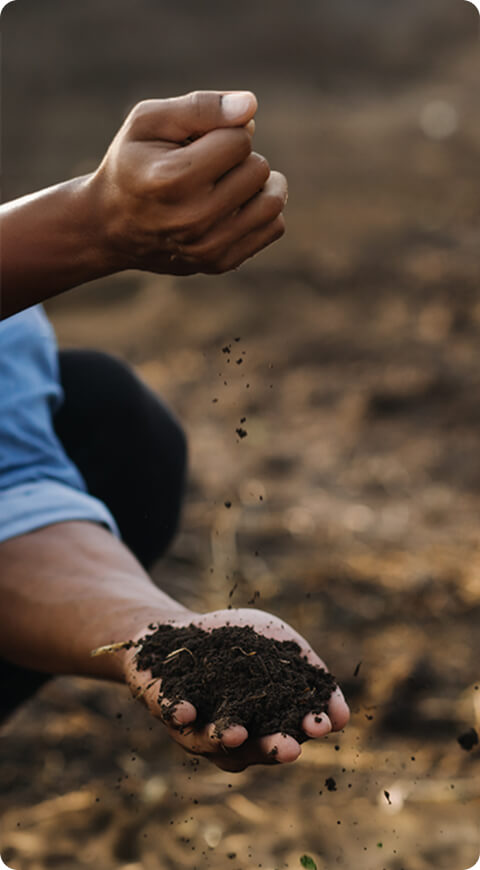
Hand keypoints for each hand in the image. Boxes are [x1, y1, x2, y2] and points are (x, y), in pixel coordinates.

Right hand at [87, 90, 286, 275]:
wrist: (111, 226)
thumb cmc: (133, 163)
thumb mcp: (149, 121)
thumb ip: (200, 107)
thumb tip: (250, 106)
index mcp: (173, 178)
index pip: (240, 140)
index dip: (224, 132)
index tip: (198, 143)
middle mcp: (193, 218)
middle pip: (259, 169)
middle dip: (239, 158)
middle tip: (209, 166)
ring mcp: (209, 247)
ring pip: (273, 201)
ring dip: (259, 185)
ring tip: (229, 182)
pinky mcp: (222, 263)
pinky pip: (273, 227)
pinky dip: (260, 211)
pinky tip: (233, 206)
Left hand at [123, 608, 349, 771]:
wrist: (183, 630)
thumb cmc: (237, 641)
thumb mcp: (279, 645)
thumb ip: (308, 674)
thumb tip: (342, 718)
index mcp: (263, 724)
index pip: (288, 730)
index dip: (304, 728)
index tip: (321, 725)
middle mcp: (231, 733)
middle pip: (252, 747)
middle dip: (270, 748)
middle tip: (289, 749)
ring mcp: (197, 724)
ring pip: (211, 739)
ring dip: (224, 737)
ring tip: (236, 733)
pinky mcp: (166, 706)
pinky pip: (171, 713)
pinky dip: (178, 712)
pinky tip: (184, 711)